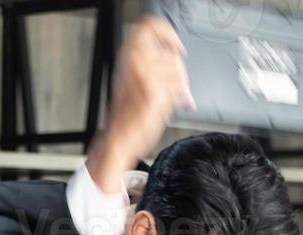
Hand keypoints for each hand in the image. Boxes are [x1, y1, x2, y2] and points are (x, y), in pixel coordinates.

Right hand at [86, 15, 194, 194]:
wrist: (119, 139)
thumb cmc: (126, 116)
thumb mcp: (133, 81)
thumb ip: (151, 64)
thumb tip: (173, 57)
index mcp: (128, 57)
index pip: (149, 26)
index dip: (168, 33)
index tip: (176, 45)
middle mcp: (134, 63)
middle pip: (170, 51)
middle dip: (180, 68)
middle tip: (179, 82)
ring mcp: (145, 76)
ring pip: (178, 69)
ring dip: (182, 85)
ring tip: (179, 96)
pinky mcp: (154, 92)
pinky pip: (179, 86)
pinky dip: (183, 96)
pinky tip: (179, 104)